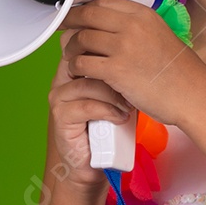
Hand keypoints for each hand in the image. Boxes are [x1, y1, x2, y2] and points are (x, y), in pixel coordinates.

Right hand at [47, 35, 133, 187]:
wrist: (95, 161)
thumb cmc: (109, 125)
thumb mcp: (119, 93)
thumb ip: (122, 72)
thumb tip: (146, 51)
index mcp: (76, 67)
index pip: (85, 44)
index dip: (106, 45)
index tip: (130, 52)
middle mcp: (63, 78)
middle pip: (84, 59)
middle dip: (113, 68)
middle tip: (134, 80)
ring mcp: (60, 96)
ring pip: (88, 83)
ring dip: (114, 94)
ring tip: (129, 105)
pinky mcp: (61, 116)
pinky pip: (86, 106)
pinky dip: (108, 111)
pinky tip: (120, 117)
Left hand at [58, 0, 205, 126]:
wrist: (191, 94)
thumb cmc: (177, 70)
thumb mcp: (158, 35)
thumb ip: (133, 27)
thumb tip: (104, 25)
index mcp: (142, 14)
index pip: (102, 2)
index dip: (82, 8)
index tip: (73, 15)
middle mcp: (132, 26)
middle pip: (87, 15)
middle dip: (69, 22)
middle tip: (61, 30)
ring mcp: (123, 47)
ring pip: (81, 39)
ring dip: (70, 48)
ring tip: (71, 57)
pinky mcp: (116, 71)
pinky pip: (83, 63)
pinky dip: (75, 68)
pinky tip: (78, 73)